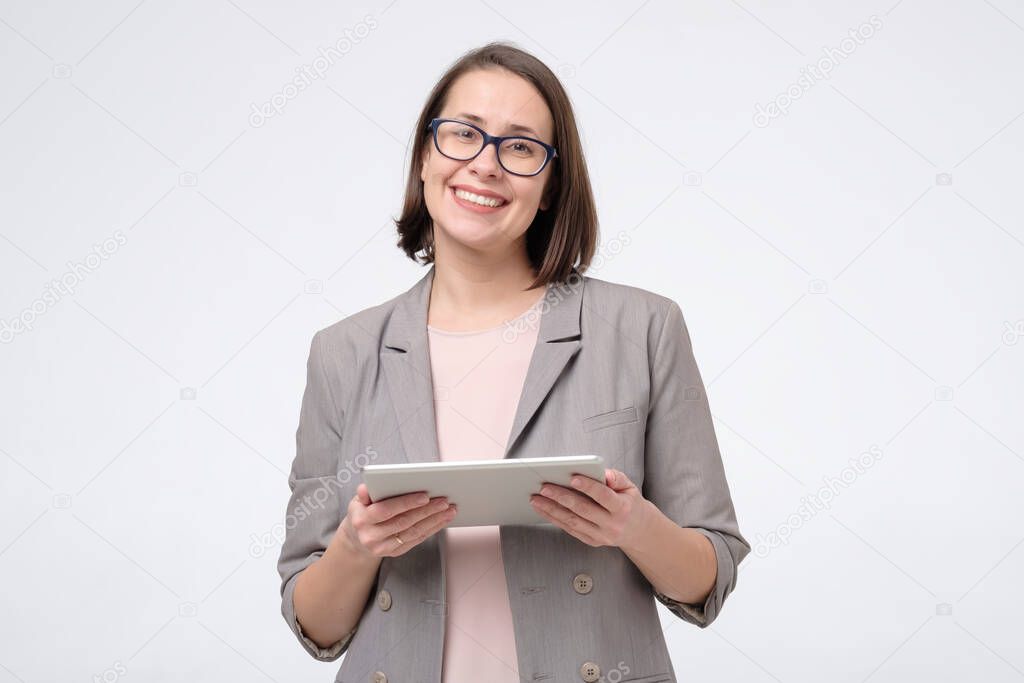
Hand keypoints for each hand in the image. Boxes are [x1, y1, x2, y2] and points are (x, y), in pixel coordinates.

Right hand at [339, 483, 456, 557]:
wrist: (356, 539)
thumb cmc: (362, 512)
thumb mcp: (358, 500)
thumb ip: (365, 493)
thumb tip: (365, 487)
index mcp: (361, 519)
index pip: (385, 511)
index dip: (406, 503)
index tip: (425, 496)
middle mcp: (371, 536)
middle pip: (403, 522)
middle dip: (426, 511)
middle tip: (444, 501)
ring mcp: (383, 547)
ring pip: (413, 533)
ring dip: (434, 521)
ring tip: (449, 510)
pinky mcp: (394, 553)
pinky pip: (416, 540)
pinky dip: (431, 529)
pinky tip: (441, 520)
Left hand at [530, 468, 649, 548]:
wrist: (638, 531)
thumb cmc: (630, 503)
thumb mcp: (630, 487)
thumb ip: (617, 478)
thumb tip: (603, 473)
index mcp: (623, 508)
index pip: (604, 496)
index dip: (588, 487)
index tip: (572, 477)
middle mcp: (612, 525)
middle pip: (583, 510)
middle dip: (561, 497)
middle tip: (544, 487)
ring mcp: (601, 536)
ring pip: (573, 522)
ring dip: (552, 510)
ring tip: (536, 498)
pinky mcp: (592, 541)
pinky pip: (570, 530)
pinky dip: (555, 519)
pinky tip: (543, 510)